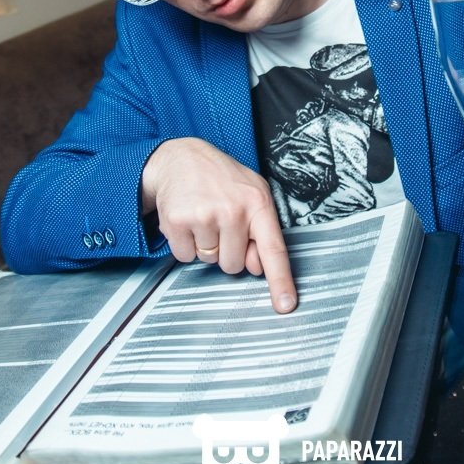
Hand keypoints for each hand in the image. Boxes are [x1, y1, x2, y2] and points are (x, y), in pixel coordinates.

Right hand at [142, 138, 296, 313]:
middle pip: (234, 265)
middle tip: (219, 222)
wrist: (181, 157)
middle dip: (226, 250)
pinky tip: (187, 220)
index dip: (281, 281)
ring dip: (205, 245)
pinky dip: (184, 244)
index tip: (286, 305)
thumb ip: (260, 231)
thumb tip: (258, 268)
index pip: (274, 249)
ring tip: (203, 216)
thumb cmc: (221, 179)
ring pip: (209, 261)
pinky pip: (184, 256)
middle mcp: (233, 210)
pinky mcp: (177, 221)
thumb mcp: (251, 195)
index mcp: (258, 203)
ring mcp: (204, 215)